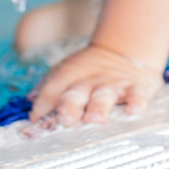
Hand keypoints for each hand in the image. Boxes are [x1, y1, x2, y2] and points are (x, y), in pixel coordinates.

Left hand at [28, 43, 162, 125]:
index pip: (54, 87)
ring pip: (105, 94)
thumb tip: (31, 102)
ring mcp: (113, 83)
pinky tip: (133, 109)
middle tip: (64, 117)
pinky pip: (137, 94)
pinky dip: (136, 101)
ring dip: (99, 106)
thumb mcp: (70, 73)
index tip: (35, 118)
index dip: (44, 101)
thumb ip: (51, 88)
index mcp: (71, 75)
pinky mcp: (136, 86)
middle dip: (70, 104)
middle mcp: (90, 80)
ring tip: (94, 117)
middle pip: (77, 91)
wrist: (123, 51)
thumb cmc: (91, 71)